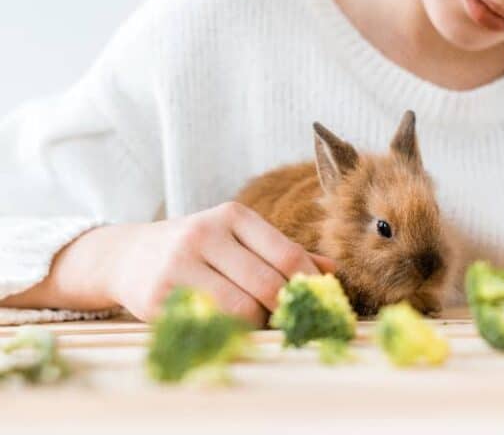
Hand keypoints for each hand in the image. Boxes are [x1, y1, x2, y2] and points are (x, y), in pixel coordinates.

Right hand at [108, 202, 336, 325]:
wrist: (128, 256)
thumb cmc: (199, 249)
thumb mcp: (238, 239)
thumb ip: (283, 252)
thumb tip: (331, 271)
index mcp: (232, 215)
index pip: (286, 254)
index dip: (308, 283)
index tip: (316, 299)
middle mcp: (204, 234)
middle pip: (267, 284)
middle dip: (284, 308)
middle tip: (289, 318)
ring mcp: (179, 265)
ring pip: (241, 309)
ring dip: (258, 324)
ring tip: (258, 321)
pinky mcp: (158, 296)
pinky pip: (211, 324)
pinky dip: (229, 332)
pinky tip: (229, 327)